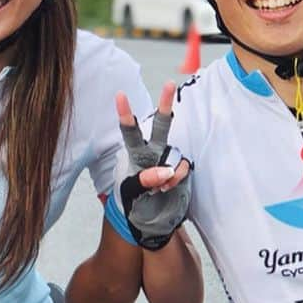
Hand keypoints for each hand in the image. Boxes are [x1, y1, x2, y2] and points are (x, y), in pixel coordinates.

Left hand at [114, 83, 191, 248]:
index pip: (129, 132)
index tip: (119, 95)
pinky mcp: (180, 169)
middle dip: (165, 105)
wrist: (146, 219)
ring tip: (160, 188)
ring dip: (169, 172)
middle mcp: (153, 152)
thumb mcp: (130, 194)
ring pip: (174, 154)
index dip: (125, 113)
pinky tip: (168, 187)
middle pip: (160, 126)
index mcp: (134, 154)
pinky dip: (177, 177)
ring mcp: (168, 160)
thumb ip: (144, 181)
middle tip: (170, 83)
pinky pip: (183, 168)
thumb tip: (165, 171)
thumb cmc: (132, 202)